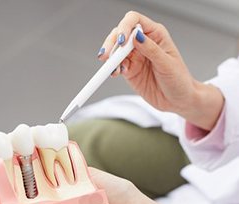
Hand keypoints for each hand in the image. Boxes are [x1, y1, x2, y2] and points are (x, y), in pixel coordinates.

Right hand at [99, 11, 223, 129]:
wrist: (177, 101)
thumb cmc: (179, 80)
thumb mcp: (167, 64)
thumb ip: (151, 49)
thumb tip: (137, 36)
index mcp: (155, 35)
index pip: (135, 21)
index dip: (125, 27)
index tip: (121, 41)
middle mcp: (143, 43)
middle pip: (120, 34)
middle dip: (112, 43)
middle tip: (107, 56)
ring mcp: (135, 57)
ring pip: (116, 51)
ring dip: (110, 58)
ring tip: (110, 67)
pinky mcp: (130, 71)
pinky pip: (117, 66)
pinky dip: (112, 69)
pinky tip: (114, 73)